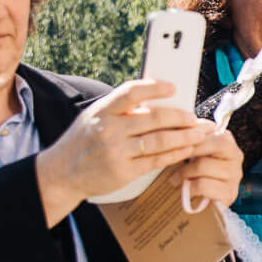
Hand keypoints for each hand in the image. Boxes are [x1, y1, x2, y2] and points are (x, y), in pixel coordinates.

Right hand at [37, 80, 219, 224]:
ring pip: (159, 141)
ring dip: (184, 137)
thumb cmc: (83, 141)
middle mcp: (109, 129)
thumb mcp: (94, 116)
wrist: (62, 173)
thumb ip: (120, 108)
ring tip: (199, 133)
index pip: (132, 92)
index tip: (173, 88)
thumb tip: (154, 98)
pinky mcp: (124, 171)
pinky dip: (174, 154)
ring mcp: (117, 151)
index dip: (155, 88)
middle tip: (195, 117)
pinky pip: (156, 161)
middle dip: (180, 117)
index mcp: (103, 110)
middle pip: (153, 118)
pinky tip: (186, 149)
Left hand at [177, 122, 243, 212]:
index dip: (191, 135)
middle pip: (214, 145)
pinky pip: (204, 186)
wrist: (205, 205)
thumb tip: (174, 127)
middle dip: (189, 151)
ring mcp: (235, 176)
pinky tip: (186, 191)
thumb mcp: (194, 153)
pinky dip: (190, 188)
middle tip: (170, 158)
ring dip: (184, 173)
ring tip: (174, 179)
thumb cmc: (197, 173)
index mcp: (228, 142)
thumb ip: (189, 140)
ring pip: (205, 166)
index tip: (174, 141)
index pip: (212, 132)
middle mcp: (236, 157)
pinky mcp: (230, 194)